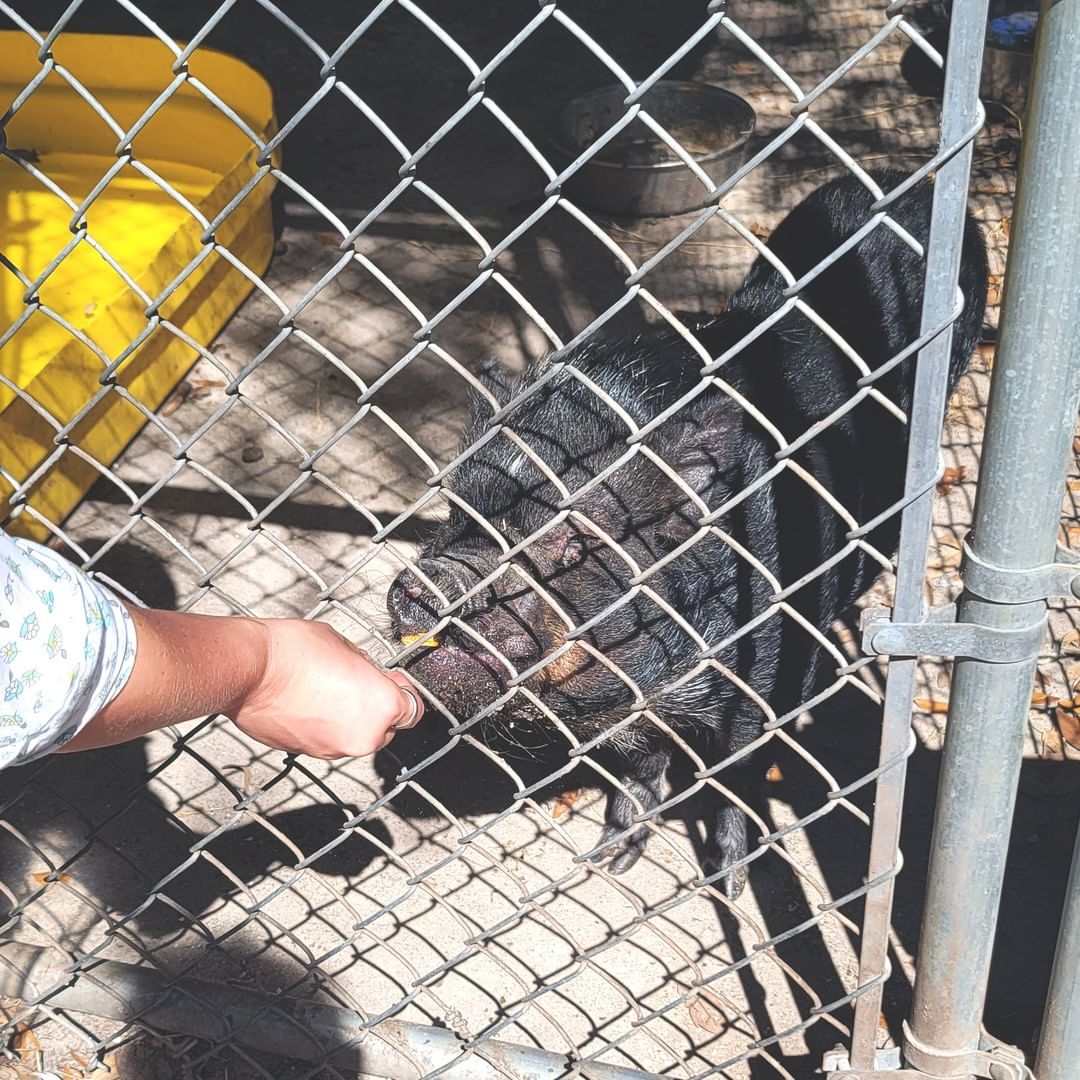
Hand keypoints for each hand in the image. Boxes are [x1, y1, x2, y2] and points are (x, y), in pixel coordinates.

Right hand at [232, 620, 423, 759]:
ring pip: (354, 735)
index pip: (413, 709)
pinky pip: (328, 739)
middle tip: (358, 681)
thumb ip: (366, 669)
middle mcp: (363, 736)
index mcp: (383, 707)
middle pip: (385, 727)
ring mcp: (333, 749)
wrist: (250, 671)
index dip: (403, 692)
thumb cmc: (294, 653)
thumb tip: (368, 675)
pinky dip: (325, 725)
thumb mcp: (347, 646)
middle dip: (376, 707)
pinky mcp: (307, 753)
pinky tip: (311, 701)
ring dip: (349, 717)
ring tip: (328, 688)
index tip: (394, 681)